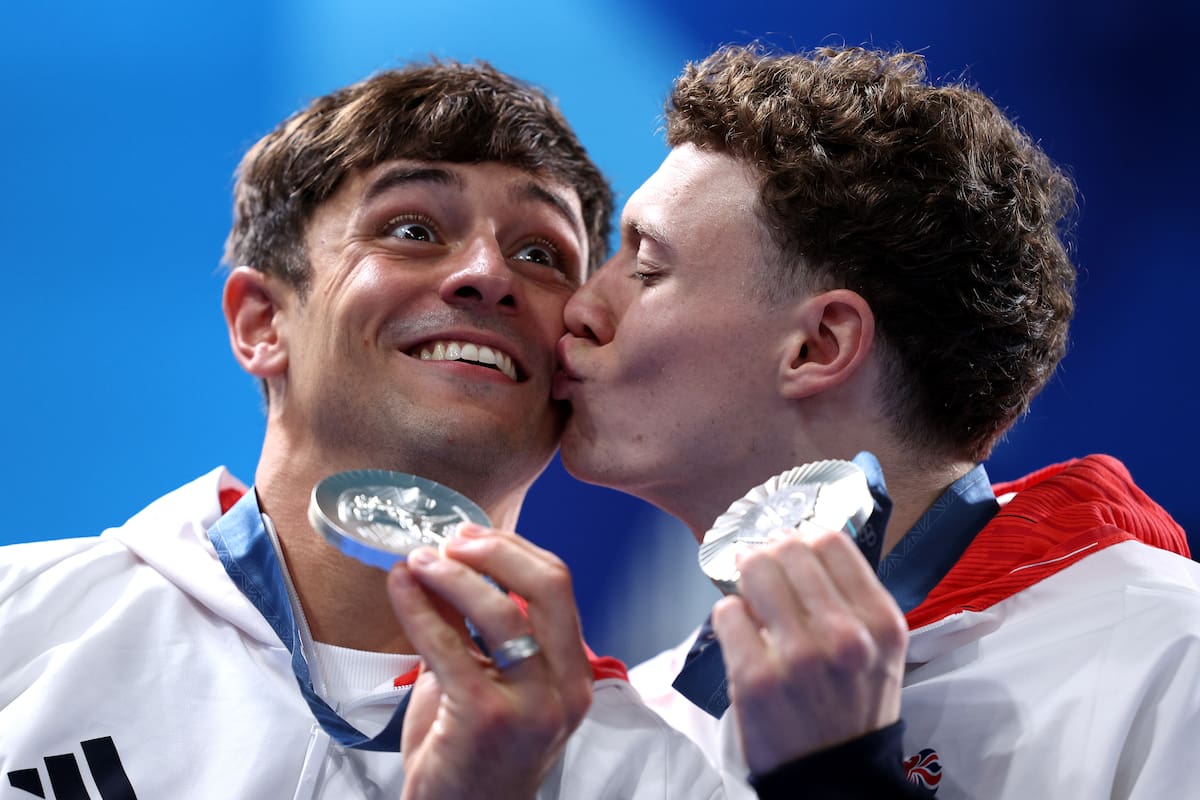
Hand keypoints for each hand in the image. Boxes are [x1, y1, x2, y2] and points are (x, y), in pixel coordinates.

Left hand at [386, 524, 592, 799]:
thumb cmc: (472, 755)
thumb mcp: (489, 682)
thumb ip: (475, 627)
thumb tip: (445, 562)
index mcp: (574, 674)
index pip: (558, 586)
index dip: (513, 549)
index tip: (471, 536)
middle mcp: (565, 688)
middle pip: (547, 586)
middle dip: (494, 550)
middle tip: (450, 539)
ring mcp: (531, 705)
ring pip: (501, 610)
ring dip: (452, 573)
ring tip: (417, 560)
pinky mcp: (485, 717)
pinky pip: (448, 644)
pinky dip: (419, 606)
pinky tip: (400, 588)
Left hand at [711, 525, 907, 775]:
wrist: (835, 776)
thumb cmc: (853, 704)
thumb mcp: (877, 649)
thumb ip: (850, 596)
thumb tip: (802, 540)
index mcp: (880, 622)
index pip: (831, 541)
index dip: (804, 537)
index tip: (792, 548)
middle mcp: (844, 636)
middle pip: (788, 550)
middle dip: (770, 554)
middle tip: (763, 567)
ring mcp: (798, 657)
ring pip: (754, 572)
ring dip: (747, 578)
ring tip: (751, 596)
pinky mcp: (755, 678)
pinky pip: (727, 612)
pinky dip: (730, 616)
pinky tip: (742, 633)